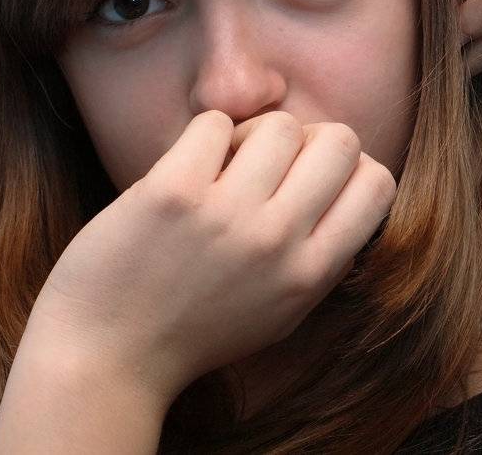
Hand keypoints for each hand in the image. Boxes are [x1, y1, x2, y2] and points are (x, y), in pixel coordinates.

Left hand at [20, 110, 395, 405]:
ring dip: (252, 134)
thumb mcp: (282, 311)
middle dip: (309, 141)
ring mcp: (226, 215)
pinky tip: (187, 168)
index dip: (350, 169)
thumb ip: (324, 257)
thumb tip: (350, 185)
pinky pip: (215, 123)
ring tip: (223, 165)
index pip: (377, 183)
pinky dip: (204, 136)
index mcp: (310, 273)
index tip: (311, 180)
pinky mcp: (172, 192)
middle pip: (340, 140)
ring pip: (280, 124)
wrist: (104, 359)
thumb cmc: (194, 332)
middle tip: (270, 165)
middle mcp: (277, 242)